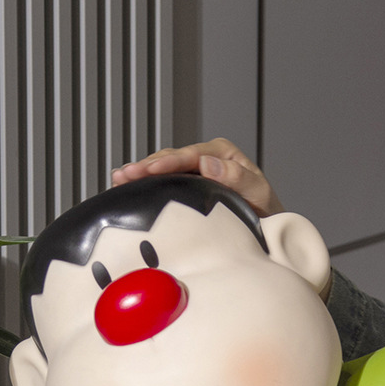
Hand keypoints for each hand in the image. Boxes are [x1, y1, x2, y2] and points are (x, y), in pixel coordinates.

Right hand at [111, 138, 283, 217]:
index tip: (148, 170)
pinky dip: (146, 187)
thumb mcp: (257, 193)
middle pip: (170, 159)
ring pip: (163, 170)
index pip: (189, 155)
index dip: (167, 162)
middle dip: (145, 167)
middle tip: (124, 175)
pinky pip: (164, 184)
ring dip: (140, 175)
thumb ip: (237, 177)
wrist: (266, 230)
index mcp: (223, 154)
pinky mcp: (188, 188)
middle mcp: (207, 159)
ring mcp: (195, 173)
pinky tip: (128, 190)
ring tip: (118, 179)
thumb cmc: (265, 212)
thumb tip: (208, 163)